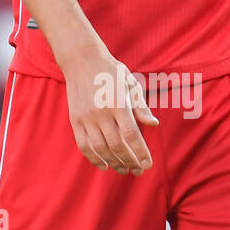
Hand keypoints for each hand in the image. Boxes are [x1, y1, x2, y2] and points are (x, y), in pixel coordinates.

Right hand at [62, 47, 157, 175]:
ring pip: (100, 148)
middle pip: (116, 145)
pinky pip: (84, 145)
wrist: (81, 59)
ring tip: (124, 169)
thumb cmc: (110, 71)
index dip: (140, 152)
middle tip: (138, 170)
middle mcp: (101, 112)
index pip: (131, 134)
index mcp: (118, 102)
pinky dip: (93, 158)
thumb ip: (141, 105)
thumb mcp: (130, 83)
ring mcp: (86, 117)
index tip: (148, 164)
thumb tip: (154, 124)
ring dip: (114, 163)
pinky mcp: (75, 120)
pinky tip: (104, 165)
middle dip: (129, 161)